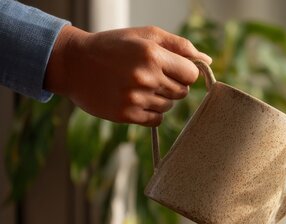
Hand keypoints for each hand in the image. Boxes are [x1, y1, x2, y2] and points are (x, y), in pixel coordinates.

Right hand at [44, 25, 211, 125]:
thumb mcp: (145, 36)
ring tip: (139, 86)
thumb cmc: (113, 46)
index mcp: (153, 55)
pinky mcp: (127, 115)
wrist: (73, 64)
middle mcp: (146, 77)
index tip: (172, 69)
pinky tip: (135, 99)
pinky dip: (150, 112)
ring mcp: (136, 98)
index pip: (191, 74)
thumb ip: (179, 45)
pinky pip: (156, 120)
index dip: (184, 72)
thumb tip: (206, 60)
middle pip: (182, 92)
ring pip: (169, 106)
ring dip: (160, 98)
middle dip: (172, 85)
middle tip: (152, 76)